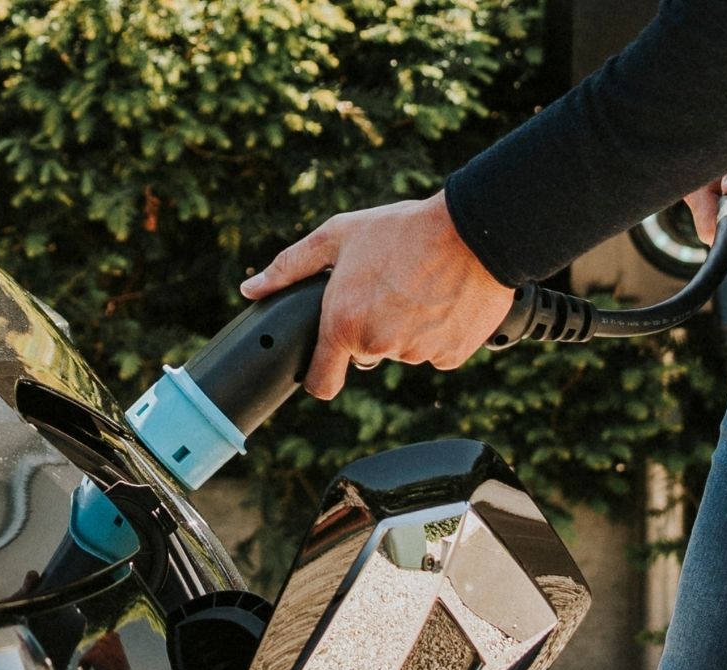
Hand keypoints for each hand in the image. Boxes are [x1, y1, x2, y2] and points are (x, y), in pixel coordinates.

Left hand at [234, 191, 509, 399]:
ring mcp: (418, 354)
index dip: (320, 374)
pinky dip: (437, 334)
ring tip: (417, 288)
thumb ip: (289, 267)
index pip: (321, 384)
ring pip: (403, 352)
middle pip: (366, 357)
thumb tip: (251, 289)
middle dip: (370, 332)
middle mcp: (379, 345)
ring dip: (406, 330)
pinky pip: (436, 353)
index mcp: (344, 324)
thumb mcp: (338, 236)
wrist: (474, 230)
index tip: (326, 360)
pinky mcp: (452, 355)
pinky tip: (441, 299)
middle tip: (385, 290)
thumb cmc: (403, 229)